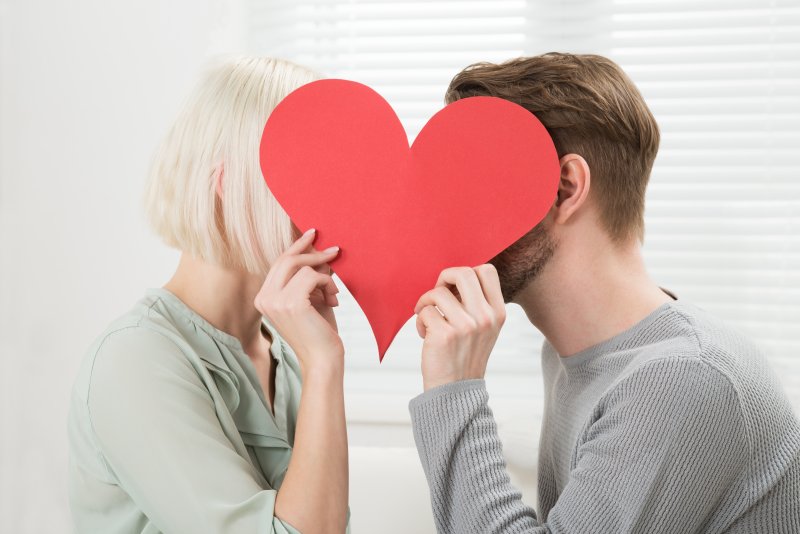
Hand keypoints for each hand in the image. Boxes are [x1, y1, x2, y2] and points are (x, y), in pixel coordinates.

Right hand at [255, 228, 343, 377]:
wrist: (323, 359)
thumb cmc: (319, 331)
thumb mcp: (312, 298)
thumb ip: (310, 277)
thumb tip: (320, 251)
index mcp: (264, 298)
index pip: (279, 263)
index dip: (296, 246)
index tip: (312, 233)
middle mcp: (264, 298)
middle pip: (287, 259)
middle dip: (313, 252)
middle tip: (335, 251)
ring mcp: (274, 301)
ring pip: (302, 266)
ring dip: (324, 276)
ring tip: (333, 294)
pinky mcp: (290, 303)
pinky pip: (312, 276)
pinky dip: (328, 284)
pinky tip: (333, 301)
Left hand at [414, 265, 505, 390]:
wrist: (456, 392)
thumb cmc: (464, 356)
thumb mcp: (484, 329)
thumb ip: (476, 303)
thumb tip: (453, 278)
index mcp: (497, 313)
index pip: (486, 271)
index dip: (465, 273)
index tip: (454, 288)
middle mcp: (485, 317)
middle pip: (463, 273)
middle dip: (444, 278)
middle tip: (437, 294)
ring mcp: (466, 326)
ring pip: (437, 292)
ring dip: (426, 303)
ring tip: (428, 319)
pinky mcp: (445, 335)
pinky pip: (424, 311)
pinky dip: (419, 321)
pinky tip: (425, 334)